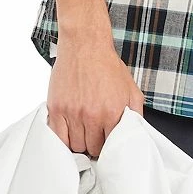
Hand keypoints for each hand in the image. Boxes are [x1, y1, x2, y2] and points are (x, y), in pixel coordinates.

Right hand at [46, 41, 145, 158]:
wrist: (85, 44)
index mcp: (112, 111)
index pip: (110, 147)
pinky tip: (69, 132)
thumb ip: (136, 114)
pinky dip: (63, 139)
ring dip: (79, 142)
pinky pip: (57, 138)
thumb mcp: (131, 88)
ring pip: (74, 146)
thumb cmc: (107, 65)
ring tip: (82, 130)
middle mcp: (92, 115)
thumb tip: (135, 135)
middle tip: (94, 134)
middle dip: (94, 144)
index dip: (109, 146)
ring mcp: (73, 112)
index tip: (106, 142)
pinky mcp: (56, 108)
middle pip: (91, 149)